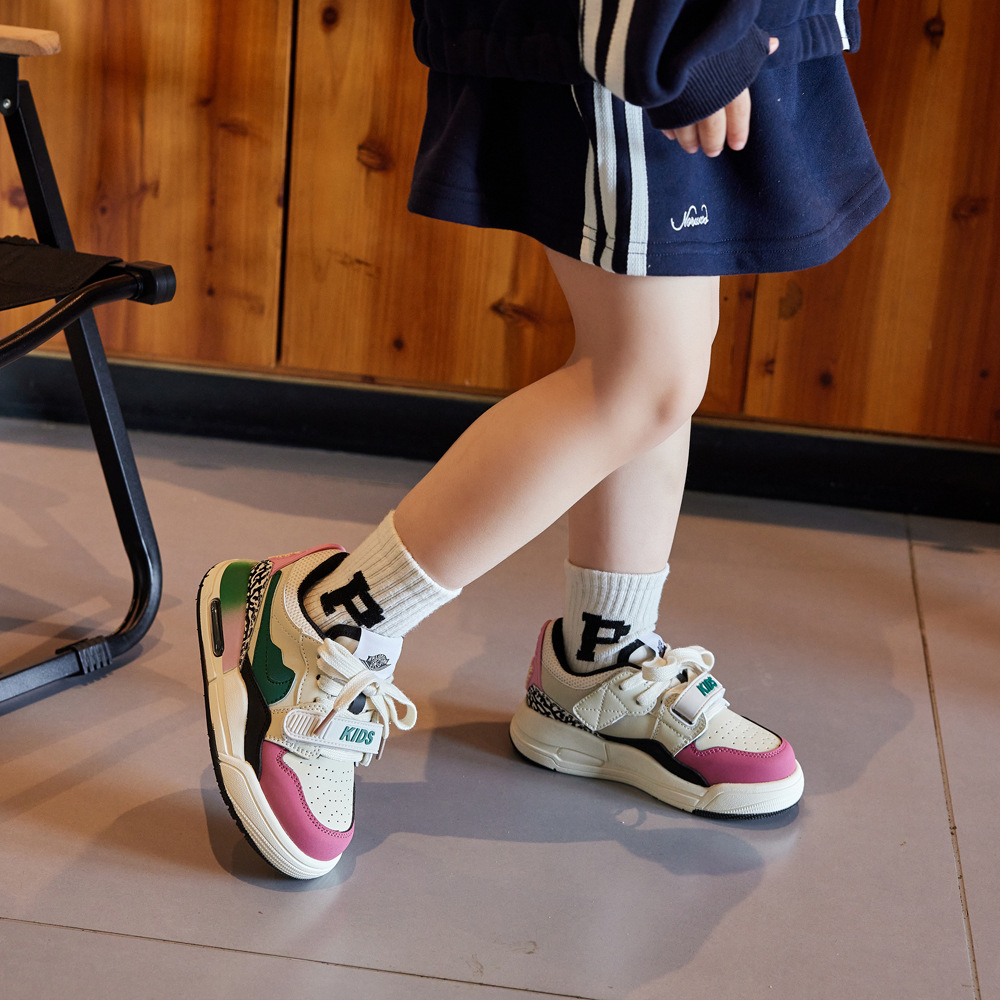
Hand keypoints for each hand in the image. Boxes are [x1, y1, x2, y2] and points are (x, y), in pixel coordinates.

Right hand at [662, 36, 778, 156]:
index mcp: (730, 80)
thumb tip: (773, 45)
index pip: (739, 112)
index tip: (737, 145)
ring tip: (692, 147)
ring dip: (689, 141)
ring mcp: (683, 100)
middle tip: (713, 151)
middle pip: (713, 128)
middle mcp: (708, 94)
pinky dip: (670, 130)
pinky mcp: (661, 101)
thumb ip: (753, 47)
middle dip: (713, 143)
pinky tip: (672, 135)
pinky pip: (666, 121)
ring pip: (688, 130)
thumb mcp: (736, 37)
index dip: (738, 131)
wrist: (671, 29)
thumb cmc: (707, 30)